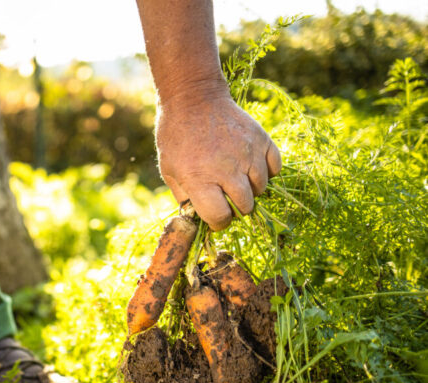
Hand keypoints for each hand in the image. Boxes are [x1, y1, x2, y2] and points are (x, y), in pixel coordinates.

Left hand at [156, 91, 281, 230]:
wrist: (193, 98)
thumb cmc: (176, 136)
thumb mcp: (169, 169)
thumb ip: (184, 197)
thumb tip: (198, 218)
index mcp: (200, 179)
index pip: (220, 217)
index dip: (218, 222)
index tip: (216, 217)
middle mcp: (227, 169)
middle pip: (246, 206)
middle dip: (236, 208)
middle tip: (227, 197)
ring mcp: (248, 154)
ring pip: (262, 188)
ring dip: (251, 189)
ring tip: (236, 178)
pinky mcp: (262, 140)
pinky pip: (275, 168)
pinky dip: (266, 171)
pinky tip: (251, 166)